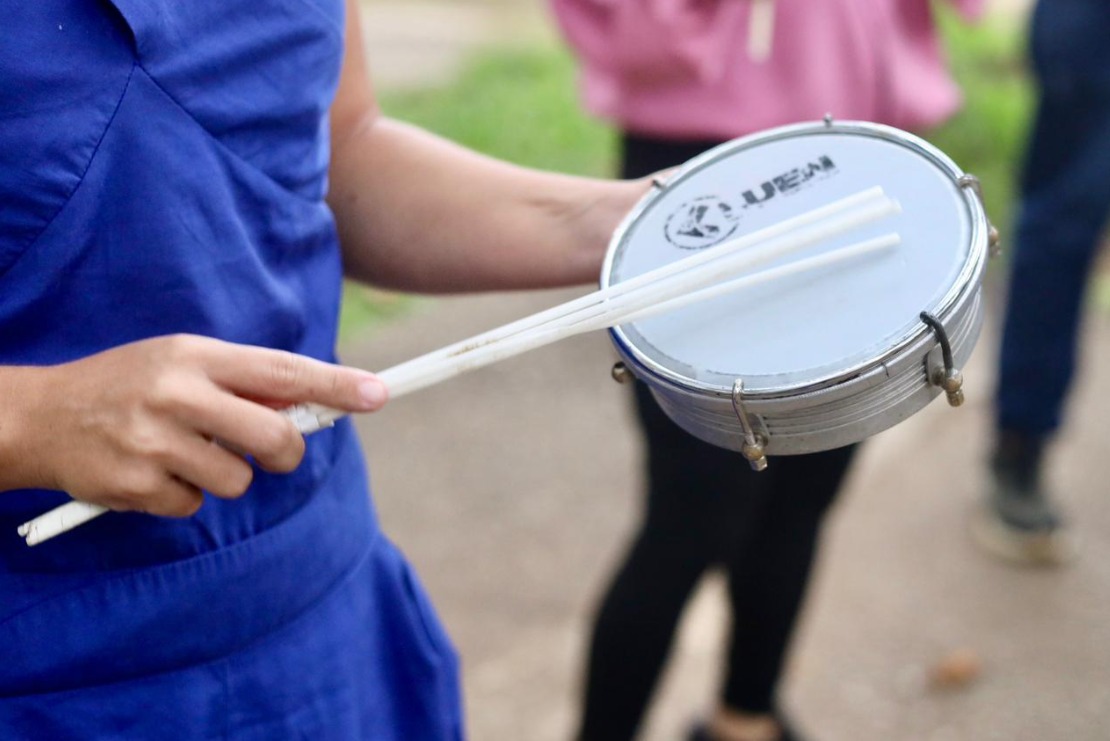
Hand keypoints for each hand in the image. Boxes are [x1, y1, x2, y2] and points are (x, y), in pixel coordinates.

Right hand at [2, 335, 386, 516]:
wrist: (41, 417)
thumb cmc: (131, 385)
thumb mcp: (182, 362)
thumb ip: (244, 381)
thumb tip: (314, 405)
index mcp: (194, 356)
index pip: (281, 371)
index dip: (334, 385)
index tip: (379, 393)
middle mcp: (176, 395)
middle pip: (274, 437)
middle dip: (287, 452)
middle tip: (275, 451)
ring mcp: (154, 442)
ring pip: (239, 479)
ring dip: (226, 475)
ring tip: (184, 452)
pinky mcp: (136, 486)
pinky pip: (196, 504)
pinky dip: (185, 495)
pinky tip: (153, 472)